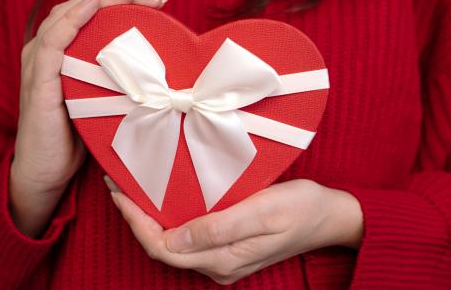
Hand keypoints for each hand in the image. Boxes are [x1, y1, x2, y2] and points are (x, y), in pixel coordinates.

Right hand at [10, 0, 167, 237]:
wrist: (48, 174)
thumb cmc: (75, 139)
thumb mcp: (102, 103)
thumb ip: (117, 83)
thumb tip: (162, 77)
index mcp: (65, 56)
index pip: (91, 16)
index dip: (121, 4)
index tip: (157, 3)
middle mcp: (50, 53)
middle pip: (81, 10)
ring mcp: (40, 64)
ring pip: (67, 17)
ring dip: (100, 1)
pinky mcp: (38, 81)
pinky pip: (53, 41)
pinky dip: (72, 20)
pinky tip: (92, 6)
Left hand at [105, 177, 362, 284]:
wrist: (331, 217)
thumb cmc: (301, 209)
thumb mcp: (263, 212)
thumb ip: (219, 228)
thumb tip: (174, 238)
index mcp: (223, 260)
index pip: (163, 247)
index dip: (136, 222)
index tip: (120, 192)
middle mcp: (218, 265)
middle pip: (163, 247)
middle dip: (136, 218)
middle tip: (119, 184)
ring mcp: (223, 259)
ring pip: (174, 243)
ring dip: (150, 218)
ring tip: (134, 188)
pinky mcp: (229, 248)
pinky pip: (189, 237)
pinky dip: (170, 218)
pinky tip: (165, 198)